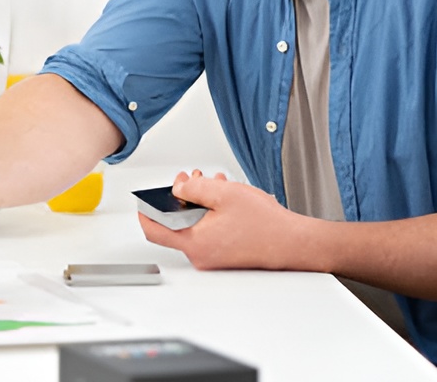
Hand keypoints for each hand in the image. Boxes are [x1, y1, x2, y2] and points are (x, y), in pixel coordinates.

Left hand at [135, 170, 314, 270]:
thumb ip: (194, 188)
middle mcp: (201, 254)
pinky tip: (224, 197)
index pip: (154, 230)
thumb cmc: (266, 224)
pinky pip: (208, 231)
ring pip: (194, 224)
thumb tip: (178, 188)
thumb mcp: (224, 194)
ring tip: (213, 183)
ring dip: (200, 201)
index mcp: (195, 242)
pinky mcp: (224, 255)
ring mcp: (213, 257)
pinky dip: (211, 213)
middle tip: (188, 179)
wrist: (295, 243)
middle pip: (176, 223)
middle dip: (181, 196)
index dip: (145, 212)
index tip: (142, 199)